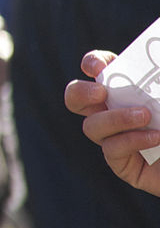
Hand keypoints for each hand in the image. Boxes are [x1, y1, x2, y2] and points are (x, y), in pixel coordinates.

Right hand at [66, 50, 159, 196]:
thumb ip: (157, 83)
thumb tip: (150, 69)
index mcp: (128, 90)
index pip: (99, 69)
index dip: (92, 62)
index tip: (97, 67)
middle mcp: (115, 112)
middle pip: (75, 98)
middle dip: (80, 92)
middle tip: (101, 92)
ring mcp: (116, 138)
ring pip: (91, 126)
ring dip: (115, 118)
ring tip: (145, 116)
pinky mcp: (123, 164)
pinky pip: (111, 149)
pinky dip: (132, 140)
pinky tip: (155, 138)